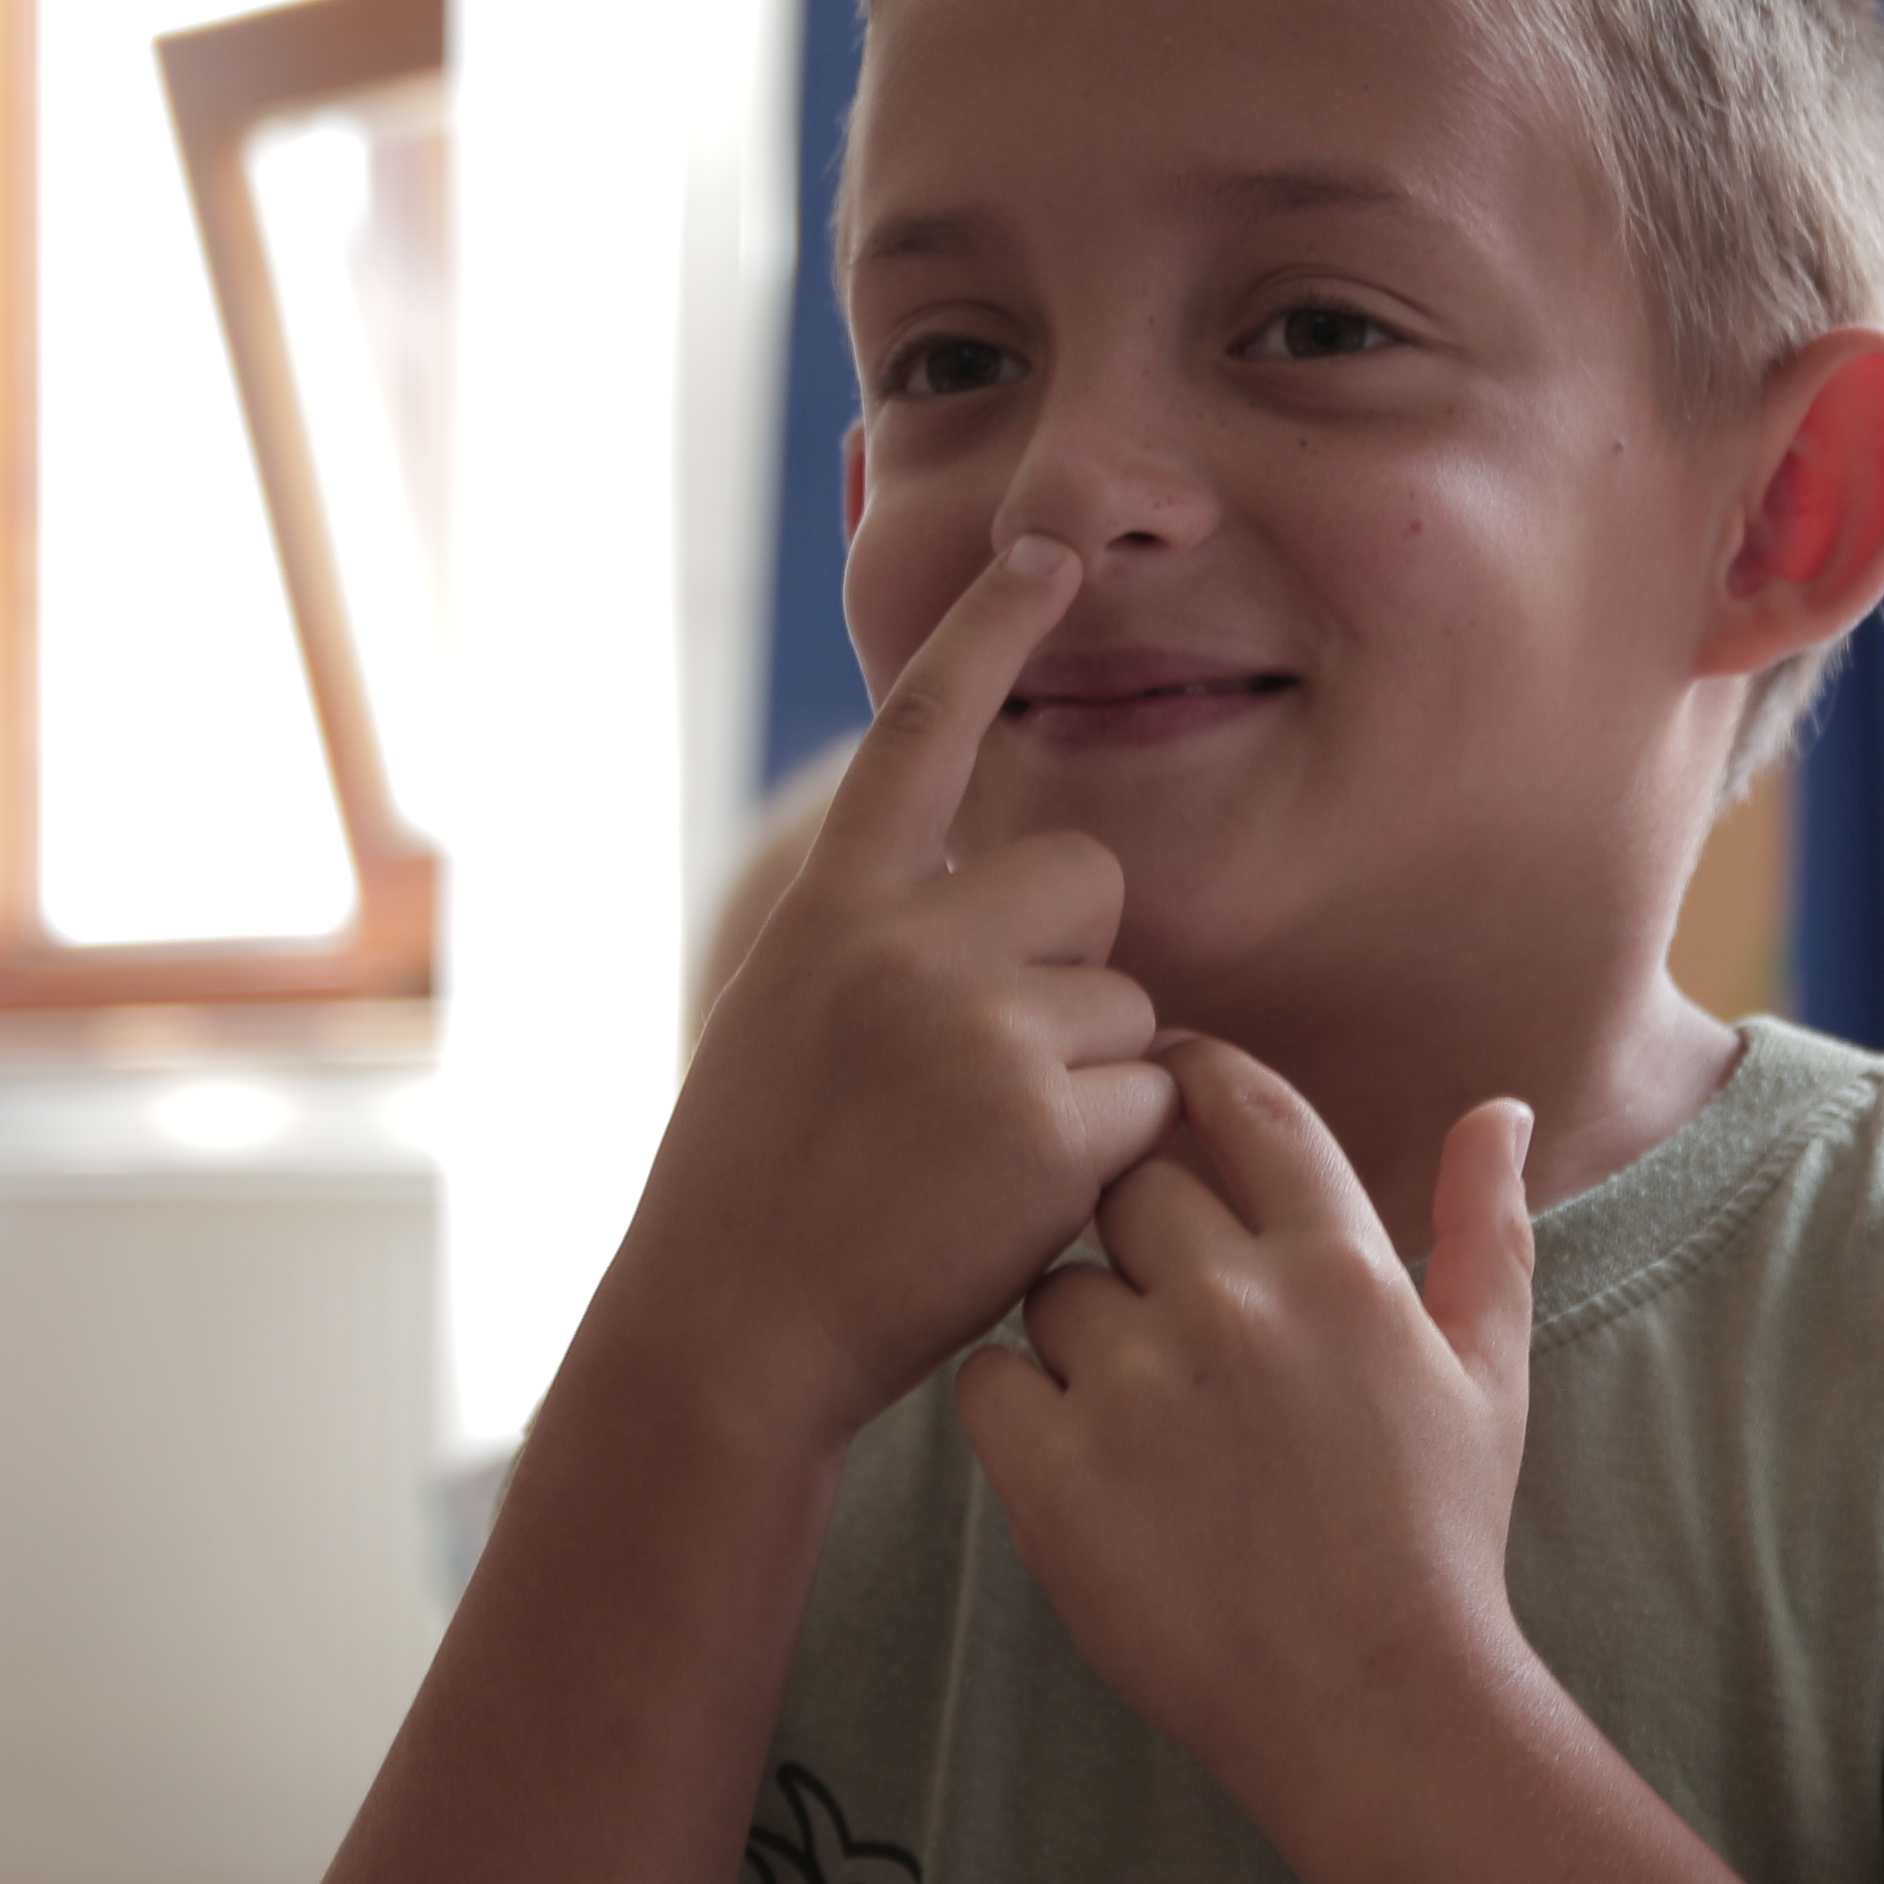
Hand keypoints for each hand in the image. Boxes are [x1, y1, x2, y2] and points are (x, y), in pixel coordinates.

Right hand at [619, 536, 1179, 1453]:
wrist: (730, 1333)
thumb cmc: (760, 1193)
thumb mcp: (788, 1018)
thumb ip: (883, 940)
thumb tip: (1012, 894)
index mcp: (836, 908)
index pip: (923, 733)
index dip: (989, 632)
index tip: (1046, 550)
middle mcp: (905, 942)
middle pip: (1088, 878)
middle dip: (1076, 962)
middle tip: (997, 1067)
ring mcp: (978, 1027)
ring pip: (1129, 1005)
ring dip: (1090, 1078)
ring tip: (980, 1157)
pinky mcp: (1048, 1123)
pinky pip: (1153, 1100)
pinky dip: (1113, 1158)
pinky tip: (1017, 1203)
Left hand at [960, 1041, 1540, 1800]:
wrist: (1375, 1708)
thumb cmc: (1438, 1539)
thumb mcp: (1489, 1373)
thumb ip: (1484, 1226)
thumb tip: (1498, 1107)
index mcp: (1339, 1265)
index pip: (1240, 1104)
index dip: (1190, 1079)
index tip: (1165, 1095)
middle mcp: (1234, 1306)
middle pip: (1128, 1185)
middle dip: (1136, 1232)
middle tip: (1163, 1316)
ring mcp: (1137, 1389)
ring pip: (1050, 1283)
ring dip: (1076, 1328)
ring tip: (1133, 1414)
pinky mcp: (1055, 1474)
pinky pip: (987, 1377)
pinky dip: (1014, 1404)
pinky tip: (1073, 1454)